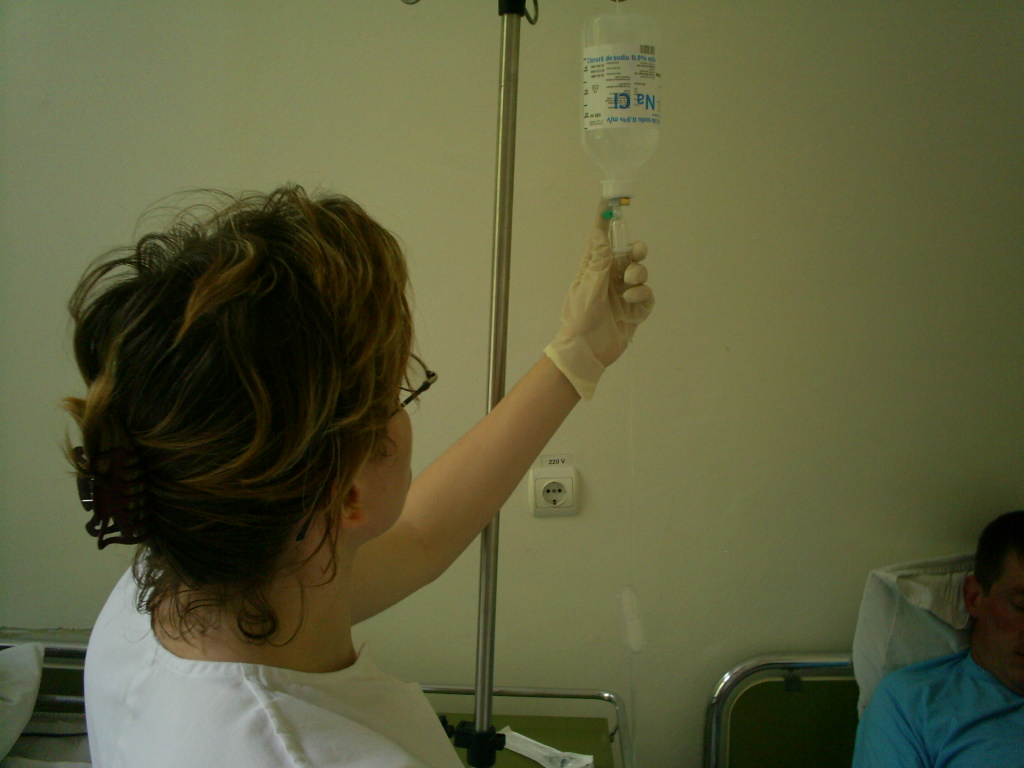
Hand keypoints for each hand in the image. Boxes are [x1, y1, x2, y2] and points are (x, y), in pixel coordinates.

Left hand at [544, 202, 654, 399]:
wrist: (586, 351)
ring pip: (641, 272)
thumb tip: (601, 234)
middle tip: (637, 252)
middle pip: (629, 254)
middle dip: (636, 250)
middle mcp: (610, 277)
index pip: (600, 239)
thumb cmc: (579, 319)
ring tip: (629, 286)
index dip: (606, 220)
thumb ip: (598, 262)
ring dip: (639, 274)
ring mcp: (623, 293)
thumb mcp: (587, 288)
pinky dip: (642, 296)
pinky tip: (632, 302)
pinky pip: (647, 295)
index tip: (610, 199)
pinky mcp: (635, 310)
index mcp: (593, 268)